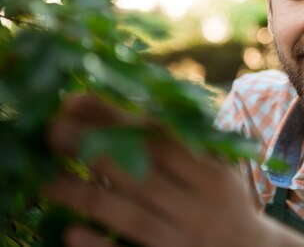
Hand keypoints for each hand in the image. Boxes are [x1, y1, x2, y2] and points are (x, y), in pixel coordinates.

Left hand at [45, 94, 270, 246]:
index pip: (160, 139)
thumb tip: (131, 110)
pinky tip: (70, 230)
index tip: (79, 101)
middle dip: (94, 148)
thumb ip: (187, 141)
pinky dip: (98, 244)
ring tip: (48, 179)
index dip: (117, 118)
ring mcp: (182, 238)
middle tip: (53, 131)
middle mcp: (198, 204)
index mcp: (212, 173)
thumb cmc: (226, 200)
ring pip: (127, 214)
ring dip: (83, 195)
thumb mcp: (219, 167)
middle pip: (140, 172)